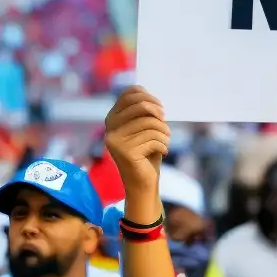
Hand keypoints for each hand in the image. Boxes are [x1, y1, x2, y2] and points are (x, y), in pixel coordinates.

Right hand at [102, 86, 169, 206]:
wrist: (143, 182)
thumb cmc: (146, 152)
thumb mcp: (144, 129)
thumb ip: (143, 112)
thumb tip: (150, 96)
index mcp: (112, 117)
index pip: (130, 94)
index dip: (149, 97)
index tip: (161, 109)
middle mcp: (110, 127)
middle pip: (141, 106)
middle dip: (159, 113)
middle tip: (166, 125)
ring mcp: (116, 139)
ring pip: (150, 123)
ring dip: (165, 133)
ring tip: (165, 141)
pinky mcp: (125, 151)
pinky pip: (153, 138)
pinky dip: (164, 144)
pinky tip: (163, 151)